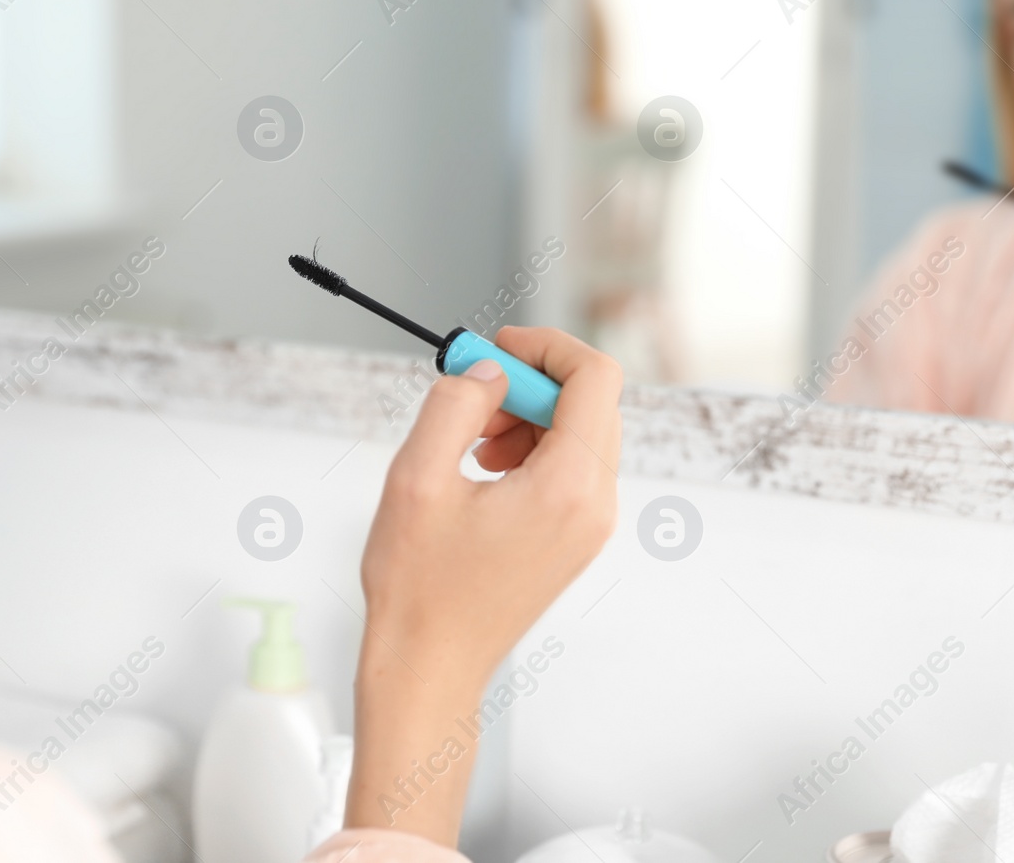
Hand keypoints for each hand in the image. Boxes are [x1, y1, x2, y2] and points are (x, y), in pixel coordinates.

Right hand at [344, 326, 621, 843]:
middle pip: (593, 402)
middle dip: (532, 384)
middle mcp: (596, 506)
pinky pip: (572, 468)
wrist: (429, 667)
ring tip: (470, 443)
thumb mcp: (417, 477)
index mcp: (568, 486)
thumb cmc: (419, 588)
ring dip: (530, 417)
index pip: (596, 378)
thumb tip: (489, 371)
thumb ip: (457, 404)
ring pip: (582, 433)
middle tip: (473, 398)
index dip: (547, 346)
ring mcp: (591, 526)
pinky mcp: (576, 539)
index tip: (497, 349)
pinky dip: (533, 450)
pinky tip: (483, 471)